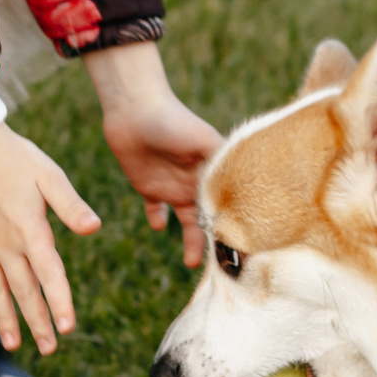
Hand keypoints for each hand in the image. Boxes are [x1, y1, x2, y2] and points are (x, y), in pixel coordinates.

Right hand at [0, 123, 101, 353]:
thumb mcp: (49, 175)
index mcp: (29, 230)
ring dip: (4, 317)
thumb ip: (71, 205)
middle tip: (48, 349)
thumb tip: (94, 228)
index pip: (49, 274)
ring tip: (13, 344)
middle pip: (23, 291)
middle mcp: (4, 243)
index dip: (59, 302)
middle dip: (37, 322)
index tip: (68, 329)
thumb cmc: (15, 155)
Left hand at [85, 41, 223, 267]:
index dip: (234, 227)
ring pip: (186, 222)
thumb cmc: (174, 121)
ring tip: (192, 262)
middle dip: (215, 241)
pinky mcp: (149, 187)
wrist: (135, 108)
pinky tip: (158, 227)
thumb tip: (242, 196)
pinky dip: (157, 220)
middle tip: (219, 267)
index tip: (241, 251)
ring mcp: (173, 186)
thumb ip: (221, 166)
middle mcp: (196, 183)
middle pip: (209, 219)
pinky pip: (155, 210)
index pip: (227, 206)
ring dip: (190, 241)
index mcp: (213, 174)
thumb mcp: (204, 142)